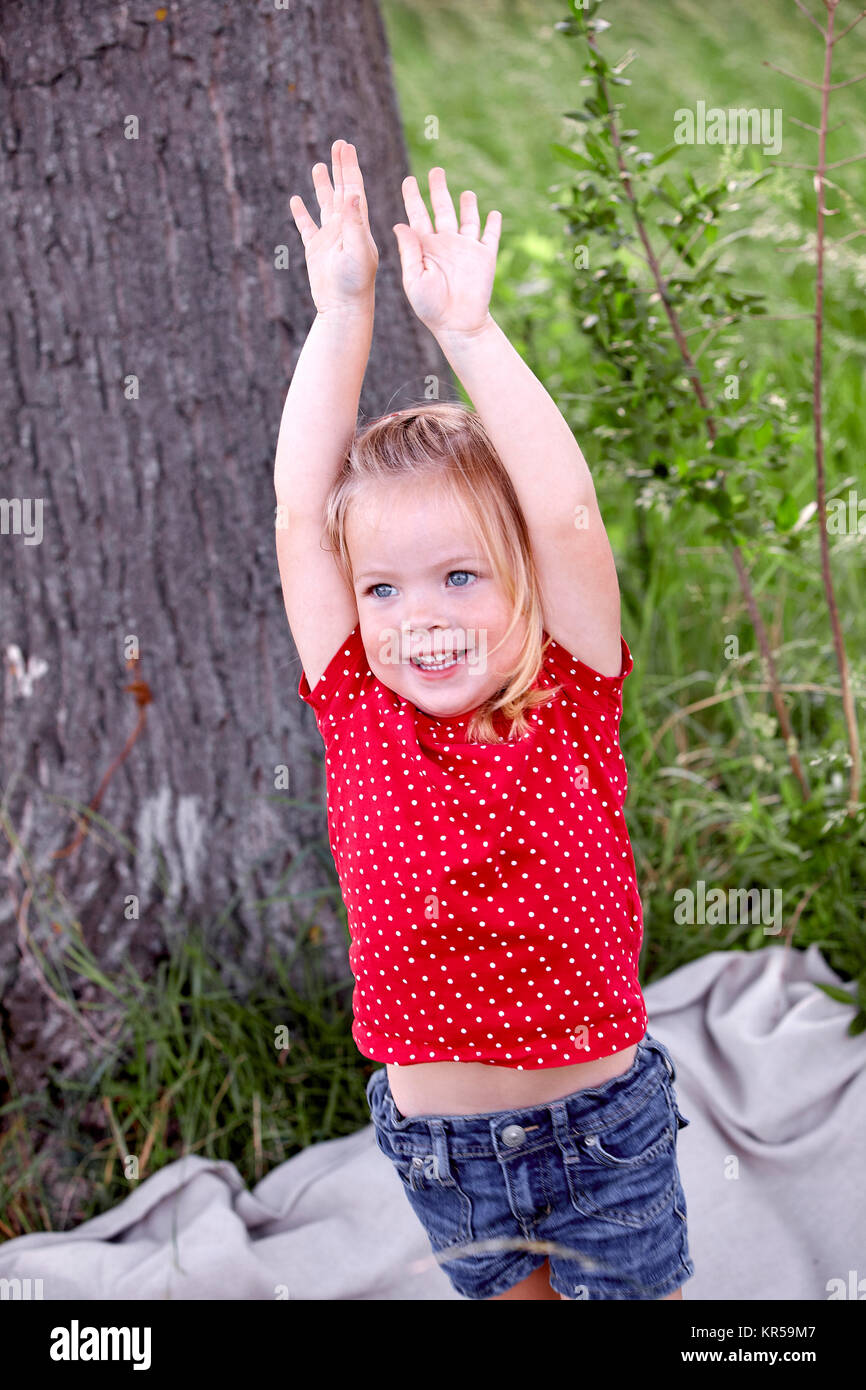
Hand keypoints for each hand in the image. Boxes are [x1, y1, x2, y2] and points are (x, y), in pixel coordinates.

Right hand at [290, 140, 378, 314]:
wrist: (343, 308)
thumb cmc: (356, 283)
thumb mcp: (358, 250)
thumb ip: (355, 222)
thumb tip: (352, 192)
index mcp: (358, 225)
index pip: (354, 188)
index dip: (349, 167)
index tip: (345, 146)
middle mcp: (345, 228)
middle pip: (341, 190)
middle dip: (340, 167)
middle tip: (338, 144)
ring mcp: (330, 238)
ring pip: (324, 205)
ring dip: (322, 185)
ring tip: (319, 166)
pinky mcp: (315, 250)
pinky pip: (307, 227)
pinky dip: (302, 214)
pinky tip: (295, 200)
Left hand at [392, 168, 500, 336]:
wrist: (458, 324)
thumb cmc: (430, 306)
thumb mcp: (414, 278)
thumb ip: (409, 251)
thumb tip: (400, 224)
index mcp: (426, 246)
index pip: (417, 215)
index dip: (412, 197)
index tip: (408, 180)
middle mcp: (446, 243)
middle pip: (442, 209)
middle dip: (439, 189)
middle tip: (436, 171)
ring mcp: (467, 248)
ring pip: (468, 218)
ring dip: (468, 204)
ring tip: (467, 194)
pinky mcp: (486, 256)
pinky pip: (491, 235)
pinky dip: (493, 223)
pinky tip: (492, 212)